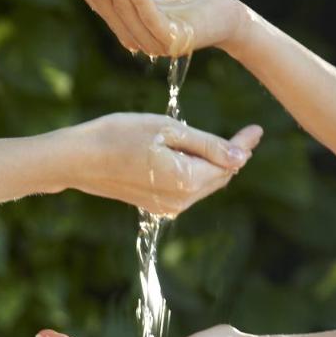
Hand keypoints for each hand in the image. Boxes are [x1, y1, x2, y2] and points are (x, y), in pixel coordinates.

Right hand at [63, 113, 261, 218]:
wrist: (78, 160)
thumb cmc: (119, 136)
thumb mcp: (167, 130)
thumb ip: (207, 145)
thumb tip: (241, 157)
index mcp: (186, 181)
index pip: (228, 164)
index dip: (244, 145)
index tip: (258, 129)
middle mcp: (180, 201)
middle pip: (219, 178)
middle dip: (231, 157)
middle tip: (244, 134)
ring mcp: (167, 207)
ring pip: (203, 184)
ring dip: (211, 164)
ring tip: (208, 141)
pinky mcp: (155, 206)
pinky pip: (186, 189)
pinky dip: (193, 172)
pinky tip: (185, 155)